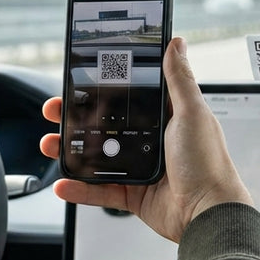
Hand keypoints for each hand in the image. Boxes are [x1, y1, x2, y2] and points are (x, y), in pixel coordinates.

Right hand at [39, 37, 251, 242]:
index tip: (79, 80)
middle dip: (76, 118)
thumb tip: (176, 44)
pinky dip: (81, 189)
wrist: (208, 214)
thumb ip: (179, 79)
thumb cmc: (208, 164)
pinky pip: (101, 191)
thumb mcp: (193, 113)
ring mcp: (141, 168)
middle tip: (55, 111)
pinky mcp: (134, 195)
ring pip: (98, 157)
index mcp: (167, 118)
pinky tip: (64, 183)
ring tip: (51, 144)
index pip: (128, 96)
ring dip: (71, 150)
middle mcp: (153, 141)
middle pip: (106, 125)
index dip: (103, 88)